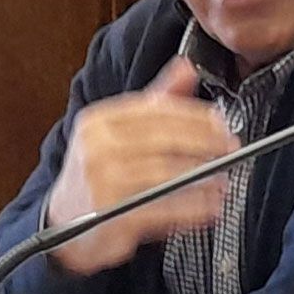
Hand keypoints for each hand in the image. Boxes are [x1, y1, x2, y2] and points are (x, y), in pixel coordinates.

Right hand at [43, 58, 236, 274]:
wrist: (62, 225)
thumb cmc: (97, 173)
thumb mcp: (118, 131)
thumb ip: (155, 100)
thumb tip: (188, 68)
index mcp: (100, 121)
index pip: (155, 110)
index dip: (194, 115)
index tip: (221, 123)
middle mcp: (97, 147)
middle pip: (163, 138)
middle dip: (205, 143)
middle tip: (230, 148)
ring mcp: (102, 181)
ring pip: (166, 173)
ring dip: (203, 178)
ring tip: (224, 180)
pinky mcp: (112, 215)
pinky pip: (162, 209)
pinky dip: (192, 209)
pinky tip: (210, 208)